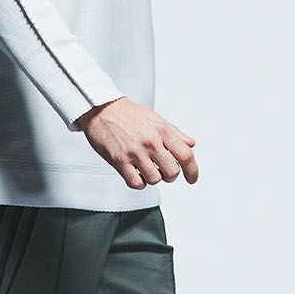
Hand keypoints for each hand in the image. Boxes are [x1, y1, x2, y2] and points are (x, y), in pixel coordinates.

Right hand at [73, 97, 198, 189]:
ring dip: (153, 179)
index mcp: (162, 130)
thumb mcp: (156, 119)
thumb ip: (175, 133)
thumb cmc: (128, 114)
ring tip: (148, 171)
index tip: (191, 178)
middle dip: (170, 176)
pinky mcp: (119, 160)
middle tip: (164, 172)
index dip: (192, 171)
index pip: (185, 155)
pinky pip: (135, 182)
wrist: (102, 109)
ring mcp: (134, 152)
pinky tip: (137, 175)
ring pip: (155, 179)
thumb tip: (190, 144)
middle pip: (172, 171)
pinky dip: (139, 183)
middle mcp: (150, 141)